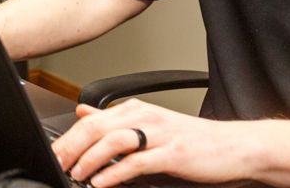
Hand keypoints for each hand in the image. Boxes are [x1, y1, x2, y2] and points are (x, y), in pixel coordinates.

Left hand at [52, 99, 250, 186]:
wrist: (235, 146)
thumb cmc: (192, 140)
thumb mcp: (149, 123)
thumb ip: (113, 119)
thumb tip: (81, 113)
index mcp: (135, 109)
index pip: (91, 120)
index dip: (68, 138)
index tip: (54, 153)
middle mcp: (144, 117)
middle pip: (95, 128)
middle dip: (71, 147)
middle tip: (57, 163)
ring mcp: (159, 134)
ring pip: (112, 141)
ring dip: (89, 159)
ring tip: (76, 174)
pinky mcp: (173, 154)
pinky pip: (137, 162)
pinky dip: (116, 172)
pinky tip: (102, 182)